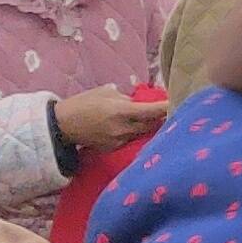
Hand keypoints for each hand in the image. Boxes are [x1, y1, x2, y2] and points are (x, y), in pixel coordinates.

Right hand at [52, 83, 171, 154]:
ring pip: (142, 134)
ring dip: (147, 127)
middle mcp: (123, 129)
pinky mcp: (114, 150)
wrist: (62, 125)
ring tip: (152, 119)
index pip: (152, 111)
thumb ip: (127, 98)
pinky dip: (135, 134)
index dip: (167, 108)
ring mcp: (119, 142)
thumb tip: (142, 103)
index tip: (179, 104)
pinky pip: (131, 140)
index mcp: (122, 111)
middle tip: (171, 111)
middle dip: (162, 119)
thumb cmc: (83, 103)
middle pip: (152, 126)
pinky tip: (132, 128)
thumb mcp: (106, 92)